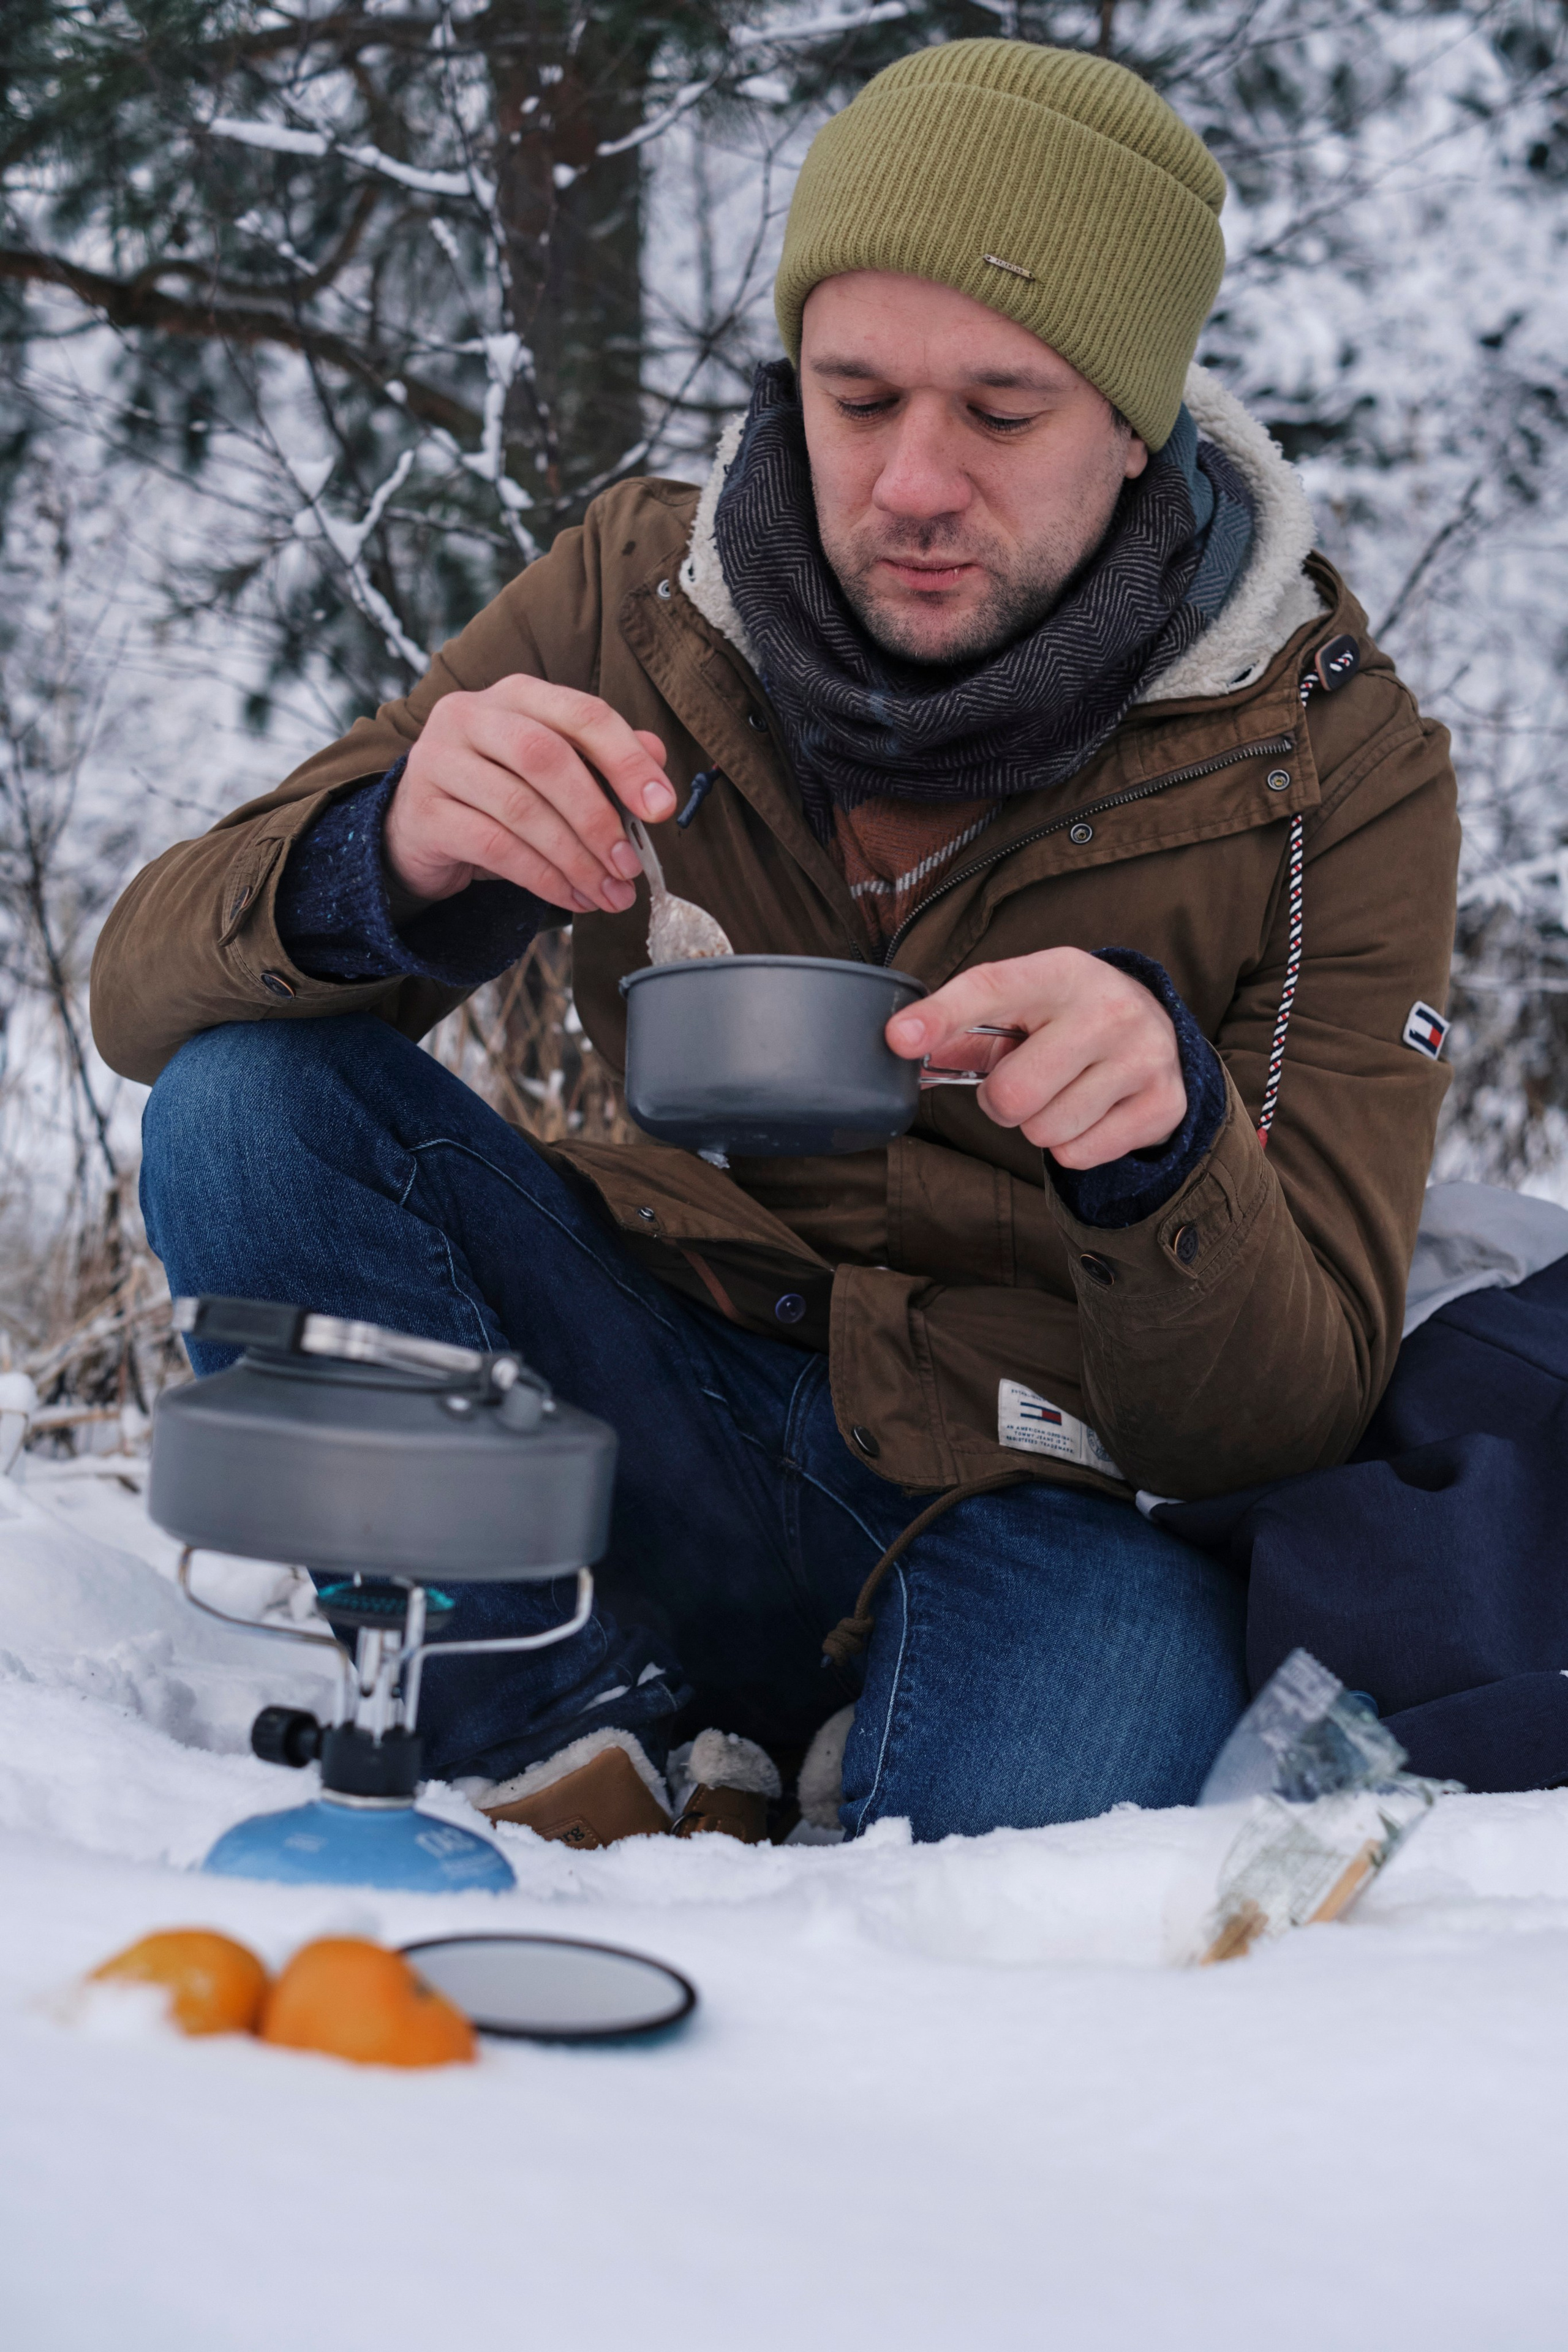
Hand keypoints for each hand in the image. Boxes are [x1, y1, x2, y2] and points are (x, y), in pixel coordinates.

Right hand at [385, 676, 676, 912]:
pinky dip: (543, 878)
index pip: (581, 714)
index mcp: (516, 695)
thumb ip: (602, 758)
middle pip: (546, 757)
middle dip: (598, 817)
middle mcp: (471, 715)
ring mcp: (439, 760)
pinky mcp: (425, 812)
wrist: (417, 829)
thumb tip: (657, 754)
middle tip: (630, 865)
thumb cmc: (498, 794)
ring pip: (520, 808)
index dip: (627, 760)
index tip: (662, 808)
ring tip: (609, 893)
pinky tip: (573, 898)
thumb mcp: (553, 773)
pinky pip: (494, 847)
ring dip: (575, 858)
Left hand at [885, 948, 1186, 1167]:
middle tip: (1022, 1084)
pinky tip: (1091, 1112)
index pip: (991, 988)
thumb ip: (962, 1028)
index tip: (898, 1039)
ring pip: (1046, 1130)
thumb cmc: (1067, 1020)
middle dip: (1002, 1102)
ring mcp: (1143, 1056)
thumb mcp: (1023, 1007)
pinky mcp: (1164, 1104)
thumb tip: (903, 1046)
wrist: (1158, 1031)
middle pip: (1013, 1093)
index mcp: (1060, 973)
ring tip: (1062, 1094)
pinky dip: (1073, 1145)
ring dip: (1039, 1125)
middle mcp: (1109, 1008)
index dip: (942, 1016)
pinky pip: (1079, 1154)